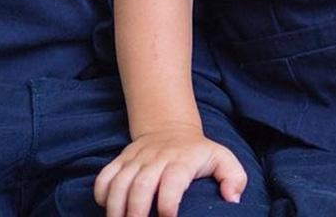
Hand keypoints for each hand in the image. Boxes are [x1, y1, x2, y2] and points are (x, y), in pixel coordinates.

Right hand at [93, 123, 246, 216]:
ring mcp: (136, 159)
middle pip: (140, 185)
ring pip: (119, 182)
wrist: (170, 127)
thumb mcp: (222, 158)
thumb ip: (234, 177)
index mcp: (181, 161)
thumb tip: (232, 199)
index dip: (168, 202)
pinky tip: (107, 208)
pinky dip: (101, 194)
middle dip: (136, 212)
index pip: (173, 180)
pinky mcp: (121, 160)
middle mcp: (156, 159)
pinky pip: (104, 176)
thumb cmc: (197, 153)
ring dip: (115, 208)